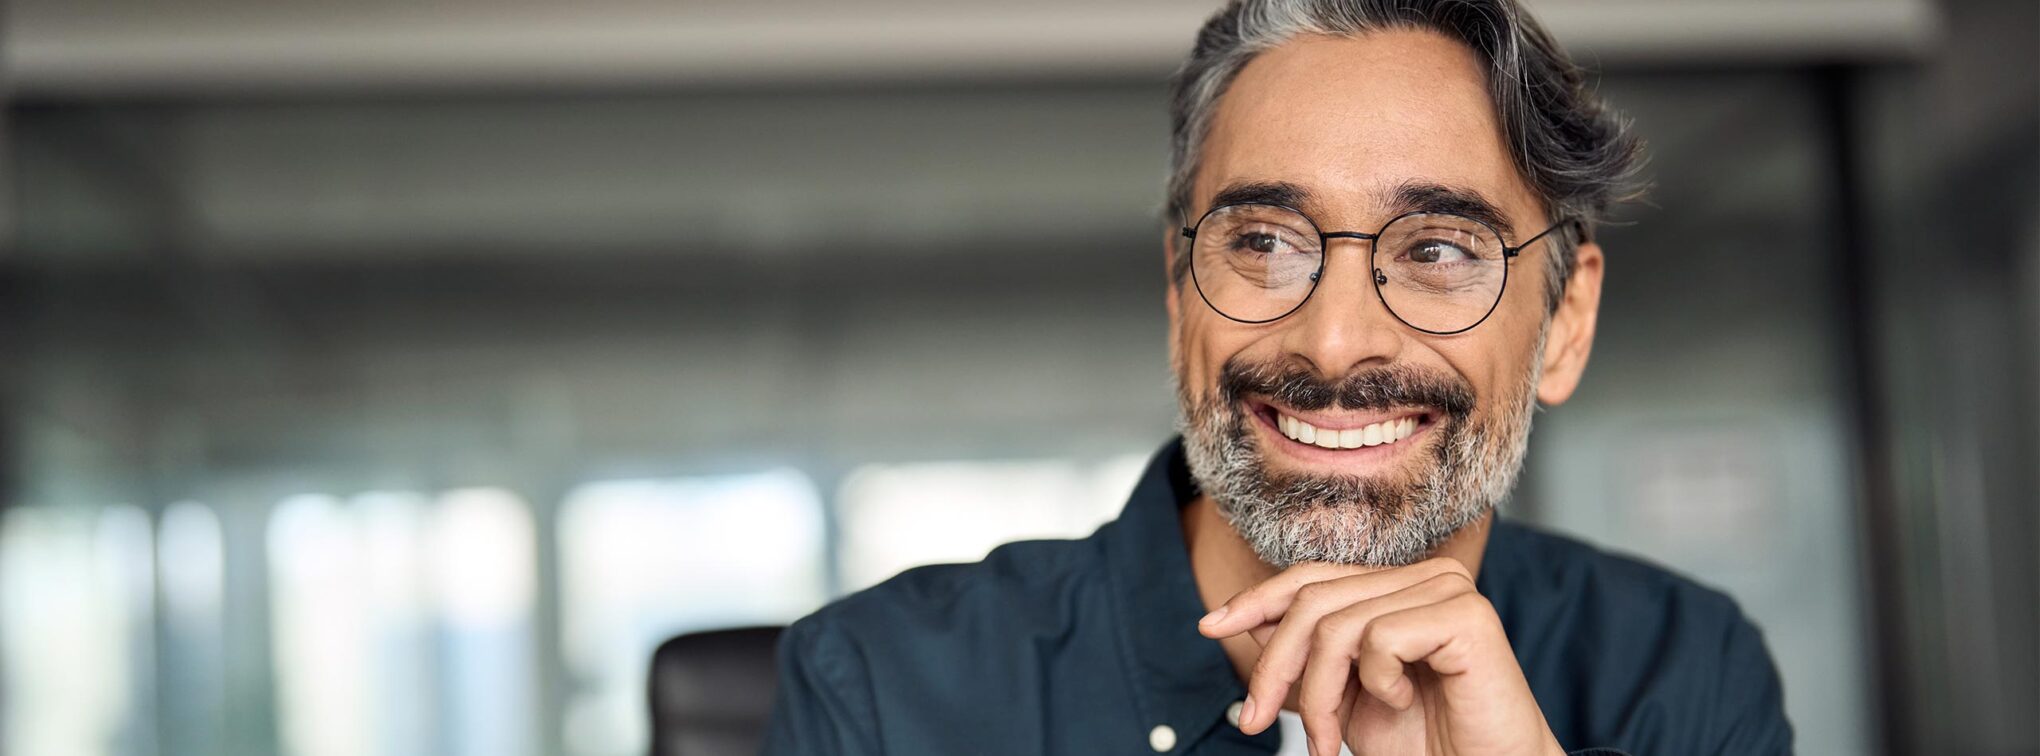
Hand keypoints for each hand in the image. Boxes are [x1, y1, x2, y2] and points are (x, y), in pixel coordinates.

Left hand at [1197, 558, 1563, 755]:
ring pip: (1338, 625)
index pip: (1311, 576)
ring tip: (1329, 742)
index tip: (1210, 626)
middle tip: (1258, 723)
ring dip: (1318, 696)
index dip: (1256, 599)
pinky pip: (1381, 638)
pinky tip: (1402, 703)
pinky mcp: (1466, 615)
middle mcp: (1424, 577)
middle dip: (1275, 668)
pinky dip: (1377, 684)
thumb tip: (1243, 620)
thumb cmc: (1424, 744)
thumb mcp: (1343, 696)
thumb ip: (1307, 655)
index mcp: (1396, 587)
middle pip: (1314, 600)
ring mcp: (1447, 589)